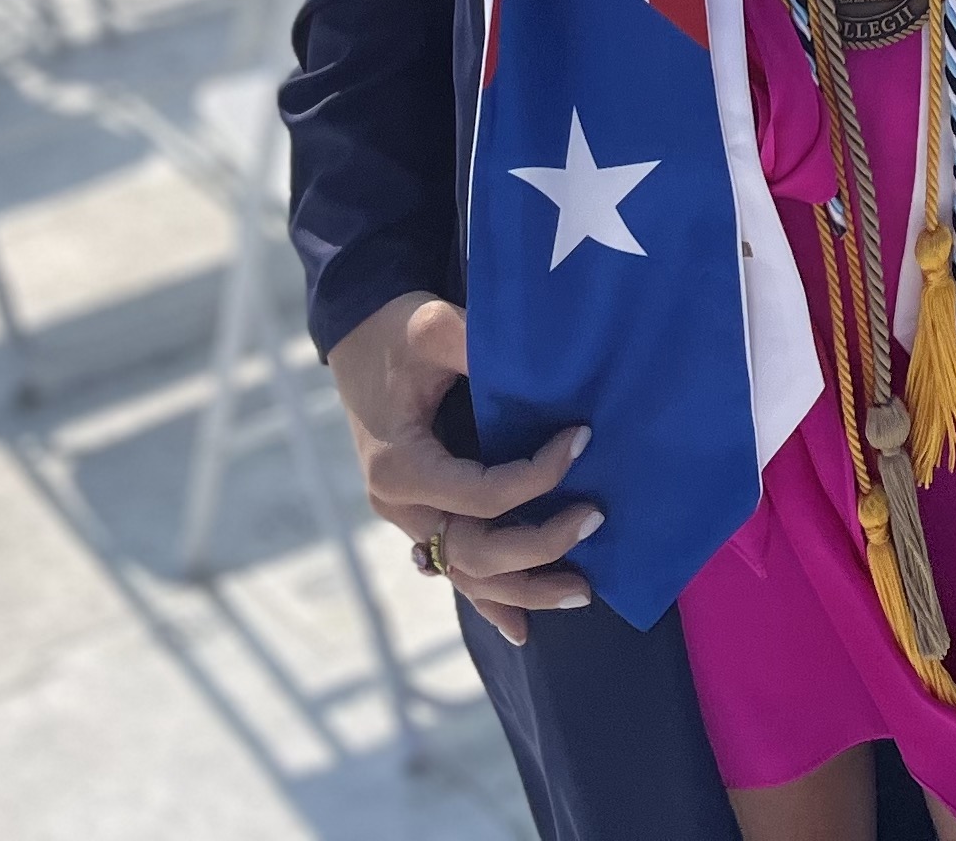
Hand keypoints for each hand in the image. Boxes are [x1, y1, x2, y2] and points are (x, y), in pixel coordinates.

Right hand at [327, 291, 598, 644]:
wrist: (359, 338)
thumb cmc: (396, 332)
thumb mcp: (430, 327)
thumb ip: (471, 344)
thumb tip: (538, 364)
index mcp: (399, 466)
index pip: (480, 494)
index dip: (537, 477)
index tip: (583, 440)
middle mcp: (398, 506)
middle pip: (474, 550)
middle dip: (540, 544)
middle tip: (597, 518)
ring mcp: (407, 519)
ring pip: (467, 575)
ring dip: (525, 588)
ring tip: (584, 590)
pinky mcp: (420, 518)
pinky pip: (454, 571)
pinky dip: (489, 601)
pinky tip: (521, 628)